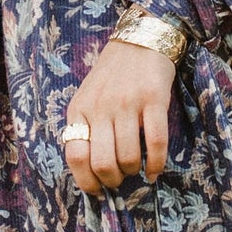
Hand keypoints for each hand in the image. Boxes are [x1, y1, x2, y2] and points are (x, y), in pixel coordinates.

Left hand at [62, 38, 176, 195]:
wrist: (139, 41)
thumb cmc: (112, 76)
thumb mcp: (87, 98)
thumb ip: (86, 128)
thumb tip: (91, 172)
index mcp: (79, 109)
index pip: (76, 156)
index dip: (86, 181)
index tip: (97, 190)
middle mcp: (100, 107)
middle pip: (103, 162)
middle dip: (112, 181)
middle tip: (119, 180)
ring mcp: (127, 103)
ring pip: (128, 157)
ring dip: (133, 172)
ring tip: (136, 170)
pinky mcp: (153, 99)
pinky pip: (156, 143)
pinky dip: (156, 164)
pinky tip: (154, 171)